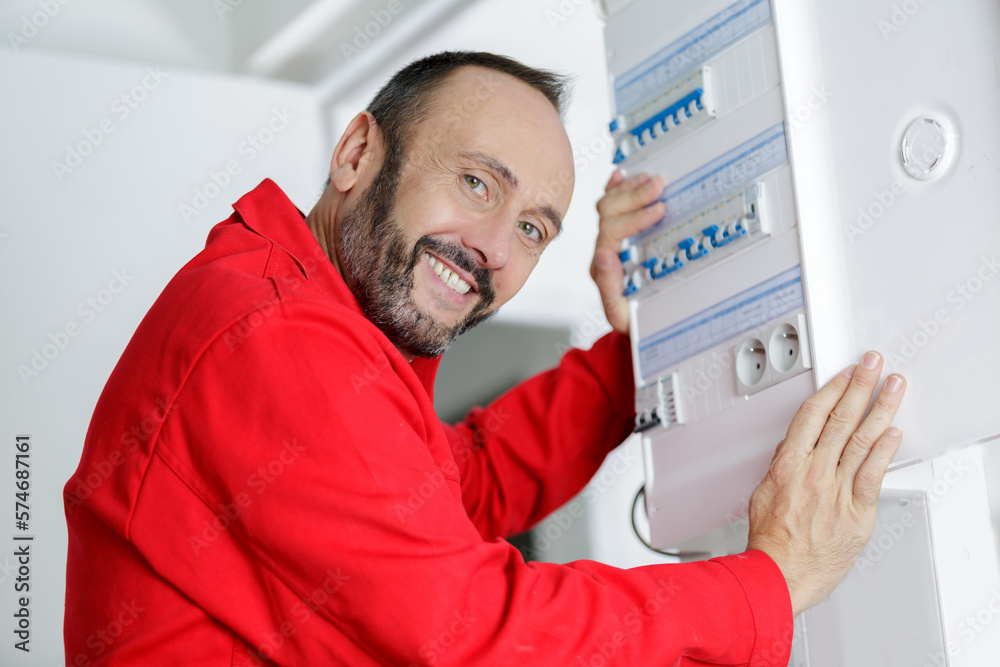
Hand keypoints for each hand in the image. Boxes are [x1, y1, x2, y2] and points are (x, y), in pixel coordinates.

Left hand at [591, 171, 664, 334]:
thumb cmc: (635, 325)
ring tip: (651, 179)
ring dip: (629, 189)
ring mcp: (607, 243)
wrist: (636, 329)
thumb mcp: (623, 316)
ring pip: (608, 205)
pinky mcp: (615, 237)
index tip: (660, 209)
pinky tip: (621, 175)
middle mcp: (602, 252)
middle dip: (634, 196)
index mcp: (603, 268)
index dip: (635, 217)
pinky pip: (610, 206)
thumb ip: (610, 289)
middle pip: (608, 213)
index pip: (612, 232)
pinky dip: (615, 188)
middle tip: (659, 185)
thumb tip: (604, 256)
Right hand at [747, 351, 905, 615]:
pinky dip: (885, 450)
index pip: (812, 414)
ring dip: (881, 408)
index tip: (843, 374)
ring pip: (862, 439)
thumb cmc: (770, 540)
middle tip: (873, 365)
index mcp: (788, 464)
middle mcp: (814, 471)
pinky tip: (894, 433)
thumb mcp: (762, 493)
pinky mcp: (857, 511)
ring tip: (893, 387)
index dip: (831, 389)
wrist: (780, 574)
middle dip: (860, 385)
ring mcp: (837, 489)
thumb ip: (781, 468)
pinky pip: (873, 474)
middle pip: (841, 418)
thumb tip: (791, 450)